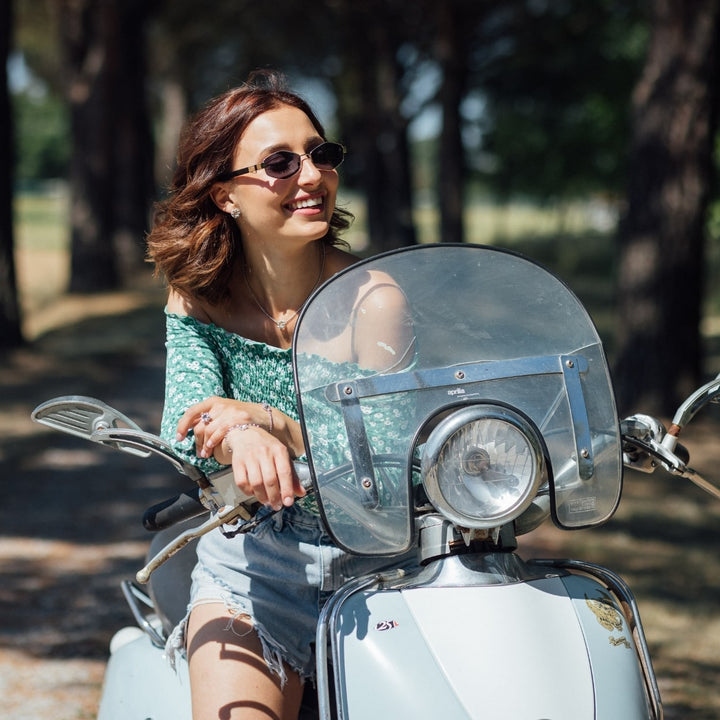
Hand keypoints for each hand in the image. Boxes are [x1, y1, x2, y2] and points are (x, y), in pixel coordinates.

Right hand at [176, 397, 304, 509]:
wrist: (246, 432)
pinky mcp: (237, 462)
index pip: (285, 472)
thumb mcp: (282, 456)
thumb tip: (301, 492)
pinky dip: (248, 491)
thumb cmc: (266, 446)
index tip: (288, 502)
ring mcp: (249, 457)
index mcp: (279, 450)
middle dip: (274, 497)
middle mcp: (264, 452)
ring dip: (262, 497)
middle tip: (277, 505)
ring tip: (266, 501)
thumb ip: (292, 475)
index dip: (287, 489)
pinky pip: (242, 482)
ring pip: (256, 483)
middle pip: (270, 480)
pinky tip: (254, 493)